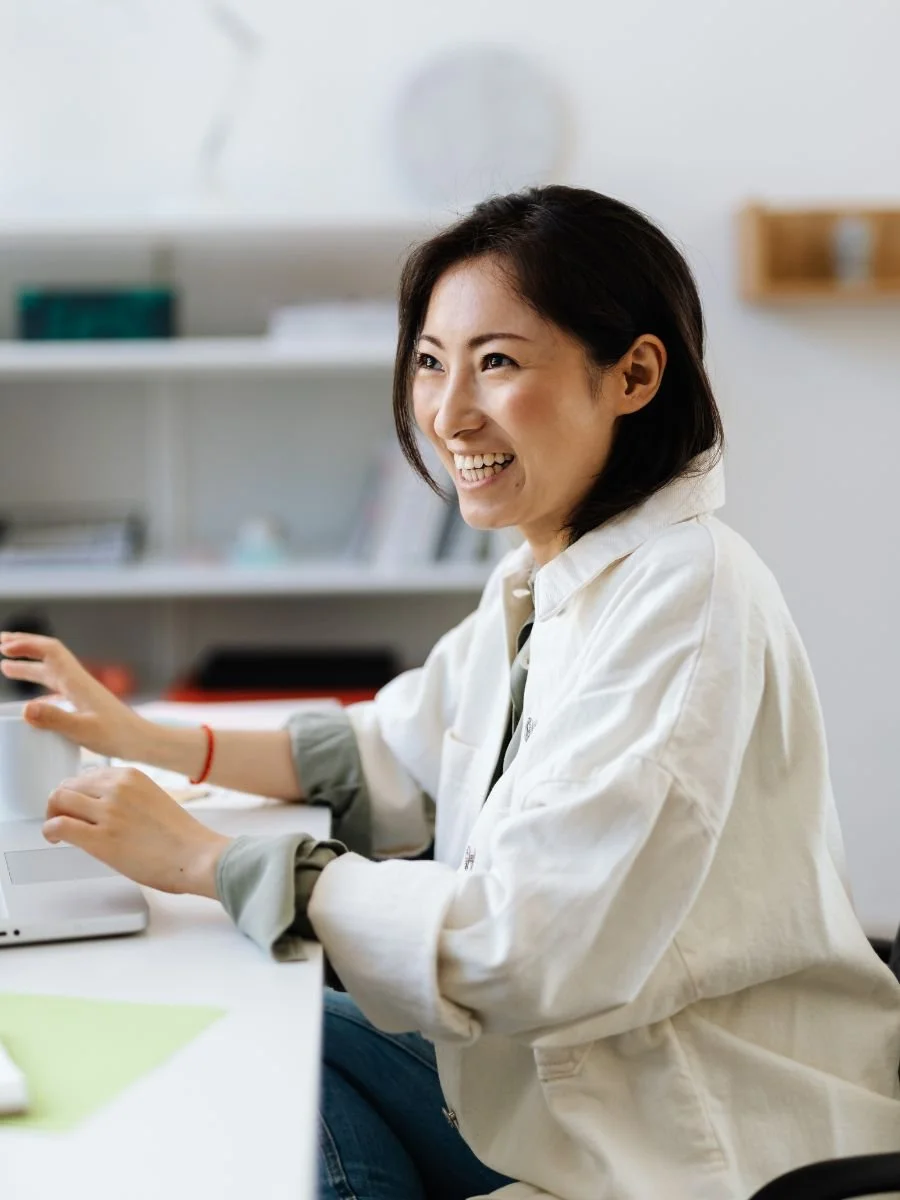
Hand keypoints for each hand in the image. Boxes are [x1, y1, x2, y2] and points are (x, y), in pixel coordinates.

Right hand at [0, 632, 147, 760]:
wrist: (141, 741)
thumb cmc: (117, 735)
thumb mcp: (83, 729)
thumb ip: (55, 719)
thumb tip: (27, 708)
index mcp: (77, 682)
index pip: (50, 651)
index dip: (26, 645)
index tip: (4, 647)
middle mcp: (78, 682)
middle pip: (48, 656)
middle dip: (23, 648)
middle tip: (1, 644)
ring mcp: (81, 693)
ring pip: (50, 672)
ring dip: (28, 667)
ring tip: (5, 667)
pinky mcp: (84, 705)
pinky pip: (57, 689)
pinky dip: (40, 687)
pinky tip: (32, 701)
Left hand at [43, 766, 230, 896]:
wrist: (196, 856)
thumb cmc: (181, 837)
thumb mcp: (152, 799)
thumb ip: (126, 797)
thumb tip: (100, 808)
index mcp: (131, 776)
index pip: (87, 775)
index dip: (77, 792)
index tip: (76, 806)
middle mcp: (117, 788)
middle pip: (68, 785)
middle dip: (60, 803)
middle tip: (62, 818)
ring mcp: (108, 812)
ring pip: (58, 800)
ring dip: (52, 815)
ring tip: (58, 830)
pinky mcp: (101, 839)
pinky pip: (59, 825)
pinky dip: (50, 831)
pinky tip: (56, 840)